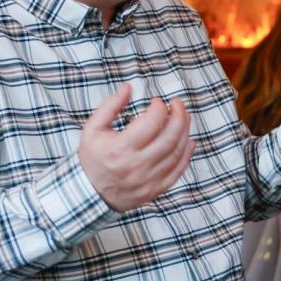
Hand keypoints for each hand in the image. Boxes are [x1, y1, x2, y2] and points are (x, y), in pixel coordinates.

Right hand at [79, 85, 194, 212]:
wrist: (90, 192)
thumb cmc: (93, 157)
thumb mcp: (93, 128)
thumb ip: (111, 106)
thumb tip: (129, 87)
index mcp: (119, 149)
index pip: (151, 123)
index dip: (159, 108)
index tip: (158, 101)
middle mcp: (136, 165)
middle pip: (169, 137)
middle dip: (179, 116)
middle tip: (178, 104)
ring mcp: (148, 180)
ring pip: (176, 152)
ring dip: (185, 132)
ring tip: (183, 118)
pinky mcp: (156, 189)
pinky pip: (178, 170)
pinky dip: (187, 154)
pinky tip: (189, 141)